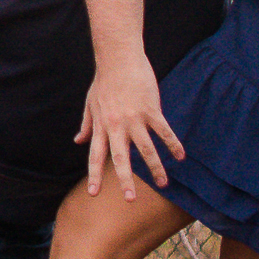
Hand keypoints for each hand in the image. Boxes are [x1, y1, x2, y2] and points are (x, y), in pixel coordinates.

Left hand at [79, 55, 183, 200]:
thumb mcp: (90, 103)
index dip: (94, 175)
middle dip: (125, 180)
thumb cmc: (104, 81)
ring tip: (163, 184)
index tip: (94, 193)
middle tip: (130, 199)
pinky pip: (164, 132)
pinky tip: (180, 156)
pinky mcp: (151, 110)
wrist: (118, 58)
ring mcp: (135, 119)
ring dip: (155, 168)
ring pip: (146, 149)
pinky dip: (173, 145)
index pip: (95, 155)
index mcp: (102, 126)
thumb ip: (87, 125)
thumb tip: (78, 141)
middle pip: (121, 158)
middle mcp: (117, 126)